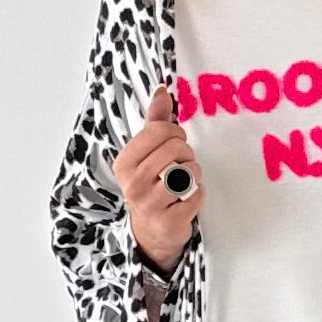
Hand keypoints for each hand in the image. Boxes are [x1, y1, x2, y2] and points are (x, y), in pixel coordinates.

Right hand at [111, 85, 205, 273]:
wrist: (152, 231)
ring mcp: (149, 204)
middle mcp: (133, 183)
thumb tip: (162, 90)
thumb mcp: (147, 153)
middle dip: (186, 153)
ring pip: (188, 171)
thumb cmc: (152, 184)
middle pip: (174, 148)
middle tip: (182, 163)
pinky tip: (186, 198)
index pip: (158, 131)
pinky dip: (198, 193)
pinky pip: (197, 193)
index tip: (174, 141)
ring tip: (184, 180)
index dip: (174, 132)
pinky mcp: (169, 221)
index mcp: (124, 163)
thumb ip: (155, 121)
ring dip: (193, 173)